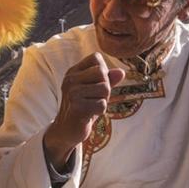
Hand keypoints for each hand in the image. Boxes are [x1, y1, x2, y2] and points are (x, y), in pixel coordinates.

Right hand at [43, 53, 124, 170]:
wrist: (67, 129)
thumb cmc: (83, 107)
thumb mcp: (95, 91)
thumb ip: (108, 80)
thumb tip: (121, 72)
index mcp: (73, 72)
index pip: (96, 58)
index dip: (103, 71)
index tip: (95, 84)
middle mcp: (71, 79)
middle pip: (102, 73)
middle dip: (106, 87)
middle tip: (95, 98)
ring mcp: (72, 92)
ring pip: (104, 88)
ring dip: (103, 100)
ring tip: (91, 106)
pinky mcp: (77, 107)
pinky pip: (102, 104)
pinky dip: (100, 111)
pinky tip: (89, 114)